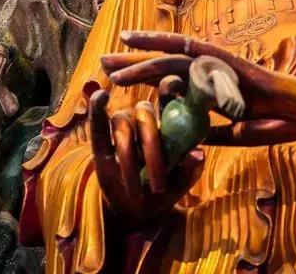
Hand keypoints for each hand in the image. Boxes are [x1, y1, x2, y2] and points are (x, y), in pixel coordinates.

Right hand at [88, 89, 203, 228]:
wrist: (140, 213)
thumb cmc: (166, 191)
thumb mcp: (182, 183)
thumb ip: (190, 169)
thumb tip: (198, 153)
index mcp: (167, 124)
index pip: (168, 96)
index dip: (169, 85)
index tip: (171, 83)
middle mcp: (144, 121)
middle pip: (144, 111)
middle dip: (151, 143)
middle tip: (158, 181)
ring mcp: (123, 130)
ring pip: (122, 121)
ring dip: (128, 154)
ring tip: (136, 188)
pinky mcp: (101, 143)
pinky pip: (98, 124)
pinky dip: (97, 109)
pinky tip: (101, 96)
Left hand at [102, 31, 295, 145]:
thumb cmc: (279, 122)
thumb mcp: (235, 134)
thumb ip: (209, 132)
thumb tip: (184, 139)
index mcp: (210, 88)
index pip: (170, 80)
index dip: (142, 78)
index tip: (115, 80)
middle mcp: (211, 72)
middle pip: (164, 64)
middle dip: (132, 63)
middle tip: (102, 62)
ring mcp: (220, 65)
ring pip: (173, 58)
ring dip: (142, 60)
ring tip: (113, 60)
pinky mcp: (232, 64)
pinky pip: (200, 53)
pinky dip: (176, 49)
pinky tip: (153, 45)